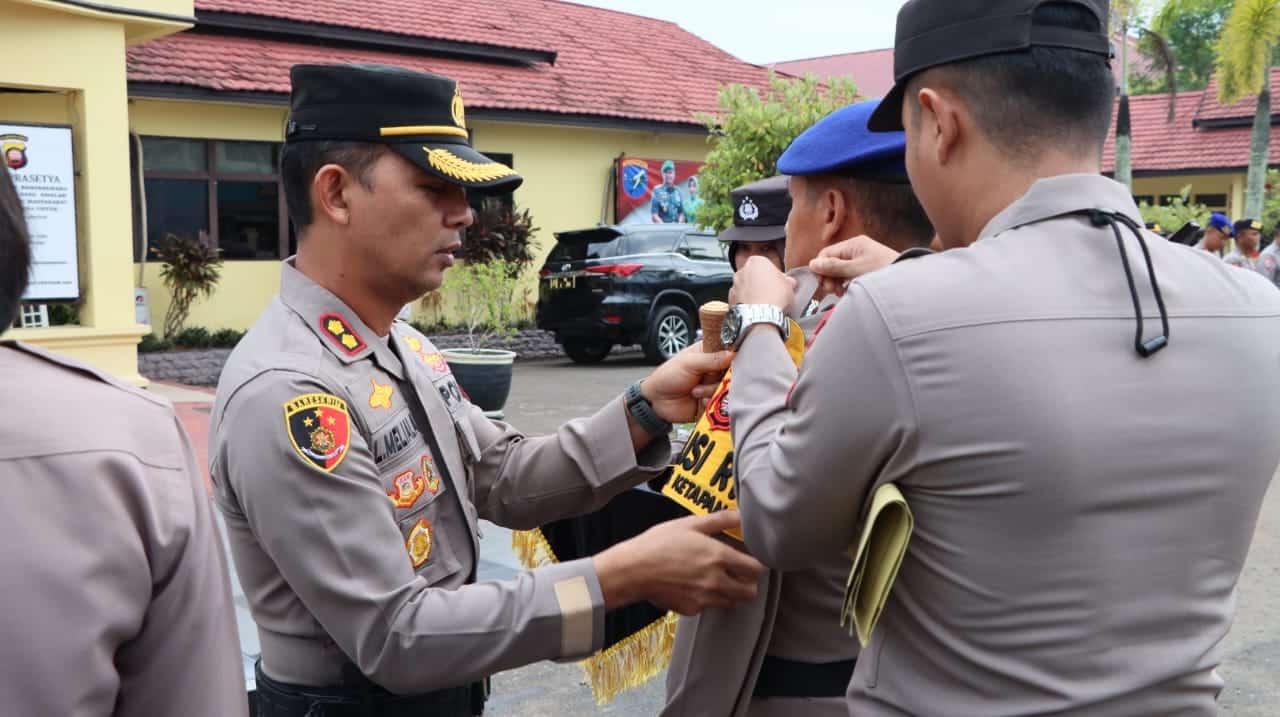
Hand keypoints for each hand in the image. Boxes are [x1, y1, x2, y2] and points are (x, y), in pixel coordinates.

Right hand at [594, 511, 764, 615]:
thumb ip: (719, 520)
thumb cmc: (658, 544)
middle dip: (748, 583)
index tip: (751, 560)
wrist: (633, 570)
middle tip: (739, 574)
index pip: (756, 568)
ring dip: (731, 592)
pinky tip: (695, 586)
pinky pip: (709, 607)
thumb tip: (740, 515)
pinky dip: (707, 599)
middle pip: (750, 592)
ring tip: (718, 579)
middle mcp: (716, 581)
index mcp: (719, 557)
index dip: (757, 564)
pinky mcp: (692, 609)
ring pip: (732, 602)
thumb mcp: (690, 524)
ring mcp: (704, 598)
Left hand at [640, 344, 731, 423]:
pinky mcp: (713, 400)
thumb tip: (732, 353)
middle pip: (732, 372)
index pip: (729, 350)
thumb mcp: (689, 363)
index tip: (728, 363)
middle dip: (719, 378)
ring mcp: (714, 384)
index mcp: (709, 352)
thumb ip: (711, 359)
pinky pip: (722, 402)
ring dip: (711, 391)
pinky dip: (711, 402)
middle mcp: (715, 368)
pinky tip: (699, 401)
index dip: (731, 357)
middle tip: (707, 378)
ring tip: (695, 391)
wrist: (656, 402)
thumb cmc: (667, 377)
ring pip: (727, 388)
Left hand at [730, 255, 795, 308]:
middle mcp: (742, 270)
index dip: (773, 275)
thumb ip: (787, 281)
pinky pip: (739, 299)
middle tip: (771, 293)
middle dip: (760, 282)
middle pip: (752, 275)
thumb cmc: (774, 297)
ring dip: (751, 293)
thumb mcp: (789, 286)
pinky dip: (745, 303)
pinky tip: (754, 310)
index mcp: (757, 261)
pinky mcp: (729, 300)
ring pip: (744, 287)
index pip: (766, 264)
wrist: (760, 316)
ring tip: (763, 304)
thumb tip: (789, 282)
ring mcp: (734, 285)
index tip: (778, 283)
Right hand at [808, 236, 900, 297]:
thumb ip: (834, 267)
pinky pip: (849, 276)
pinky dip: (846, 284)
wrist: (909, 281)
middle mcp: (856, 250)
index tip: (823, 283)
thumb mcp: (856, 270)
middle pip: (832, 262)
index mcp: (854, 244)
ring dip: (837, 282)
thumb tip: (812, 264)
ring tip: (841, 293)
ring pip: (840, 271)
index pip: (827, 253)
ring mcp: (861, 260)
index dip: (821, 268)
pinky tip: (848, 292)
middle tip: (833, 291)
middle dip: (829, 277)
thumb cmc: (884, 271)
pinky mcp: (866, 270)